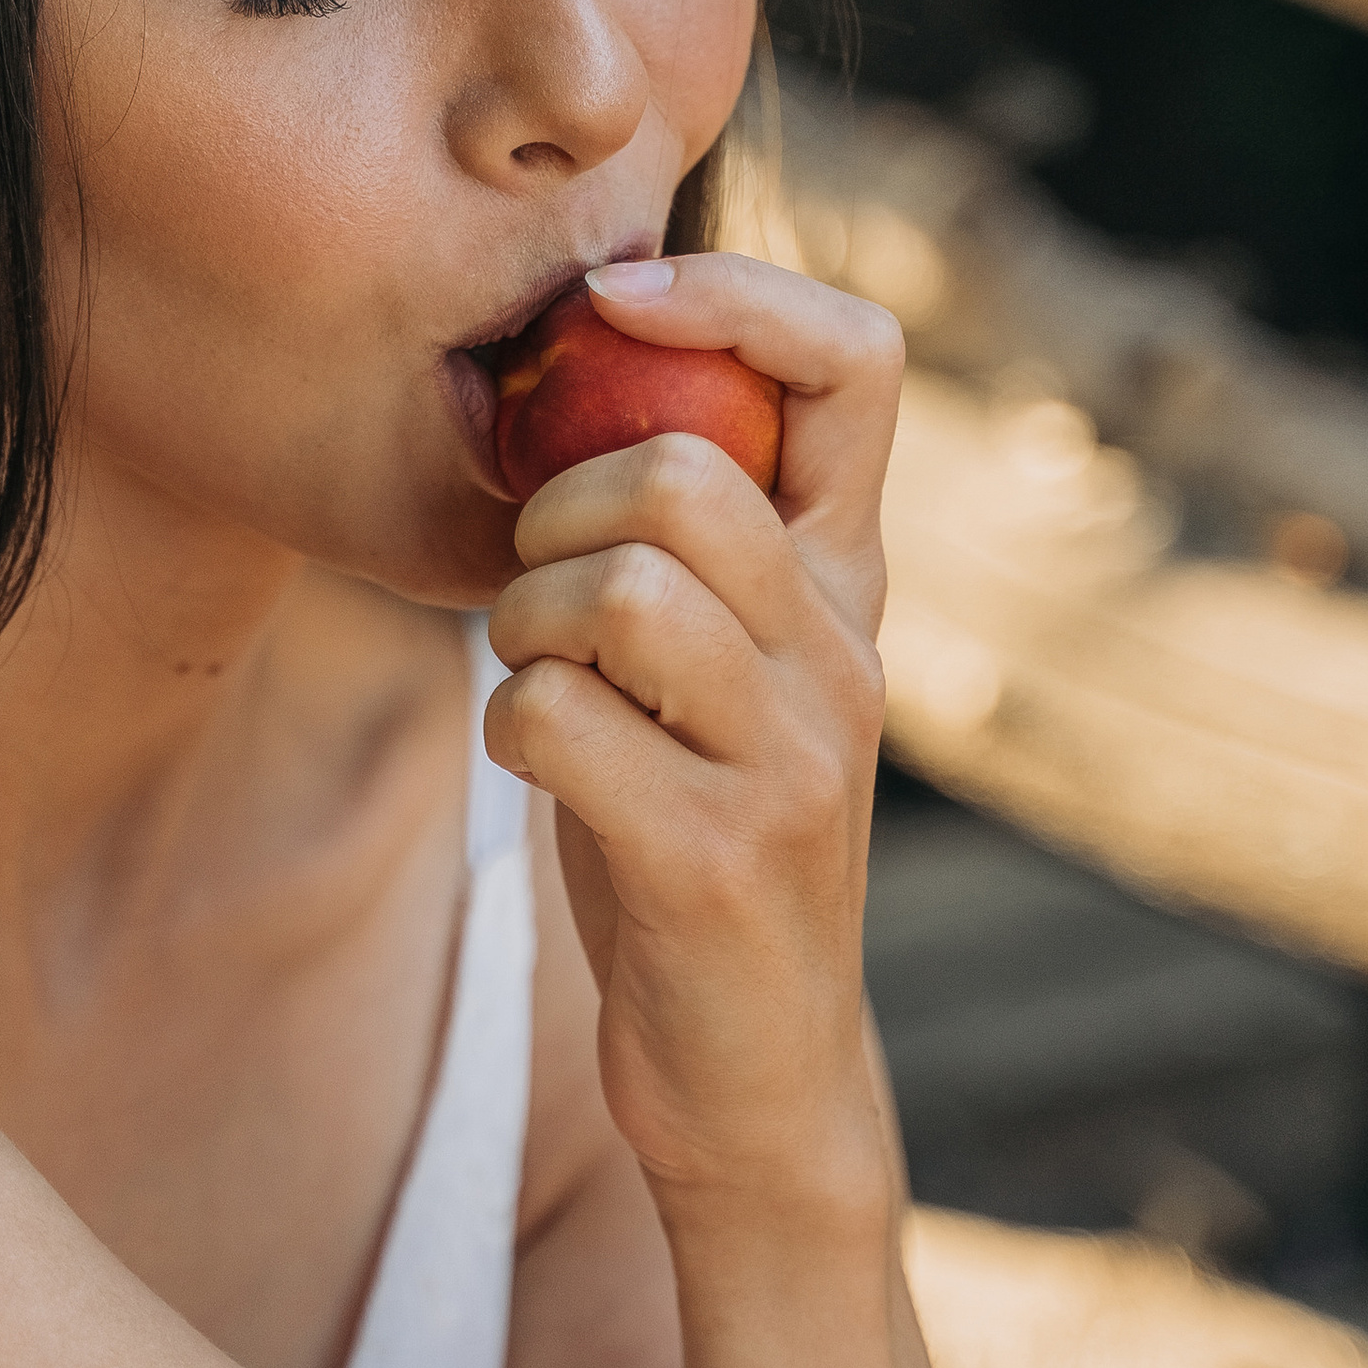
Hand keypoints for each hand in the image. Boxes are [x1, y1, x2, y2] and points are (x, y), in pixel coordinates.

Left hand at [484, 252, 903, 1227]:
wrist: (759, 1073)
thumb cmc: (697, 838)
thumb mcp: (716, 671)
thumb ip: (680, 543)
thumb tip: (555, 375)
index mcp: (849, 581)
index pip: (858, 358)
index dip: (731, 295)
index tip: (614, 308)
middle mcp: (844, 652)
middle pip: (676, 470)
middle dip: (552, 506)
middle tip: (538, 586)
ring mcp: (791, 758)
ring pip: (613, 586)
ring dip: (523, 623)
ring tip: (544, 679)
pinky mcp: (716, 856)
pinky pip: (554, 718)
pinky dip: (509, 727)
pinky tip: (543, 767)